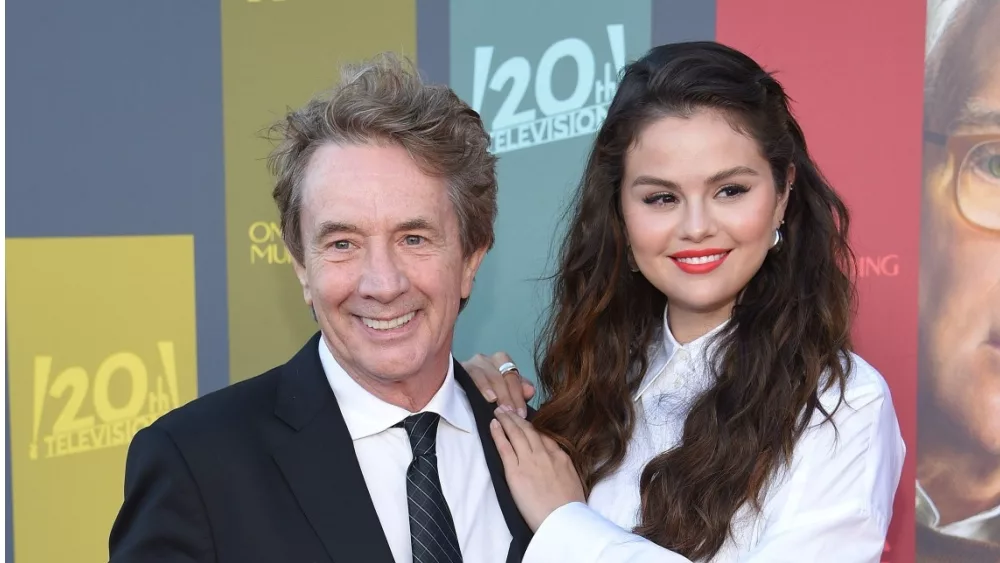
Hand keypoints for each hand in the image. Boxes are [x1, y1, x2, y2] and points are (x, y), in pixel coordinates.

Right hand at [462, 352, 534, 417]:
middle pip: (503, 377)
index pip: (514, 377)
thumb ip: (519, 391)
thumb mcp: (505, 392)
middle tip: (512, 414)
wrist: (456, 395)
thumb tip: (530, 391)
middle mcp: (488, 359)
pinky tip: (490, 398)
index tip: (521, 414)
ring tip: (503, 409)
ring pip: (492, 376)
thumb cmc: (486, 392)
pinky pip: (475, 375)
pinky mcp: (462, 368)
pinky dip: (484, 387)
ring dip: (500, 393)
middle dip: (510, 397)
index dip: (519, 396)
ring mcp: (475, 362)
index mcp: (502, 361)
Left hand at [490, 406, 584, 531]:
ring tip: (498, 411)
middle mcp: (545, 455)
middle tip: (508, 408)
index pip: (545, 437)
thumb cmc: (570, 508)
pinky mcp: (515, 472)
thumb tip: (559, 468)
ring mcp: (529, 461)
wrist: (564, 520)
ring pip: (516, 434)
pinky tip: (493, 425)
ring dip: (506, 420)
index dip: (533, 427)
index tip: (526, 421)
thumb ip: (564, 470)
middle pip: (529, 430)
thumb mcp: (574, 481)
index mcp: (561, 457)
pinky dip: (497, 434)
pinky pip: (504, 447)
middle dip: (517, 417)